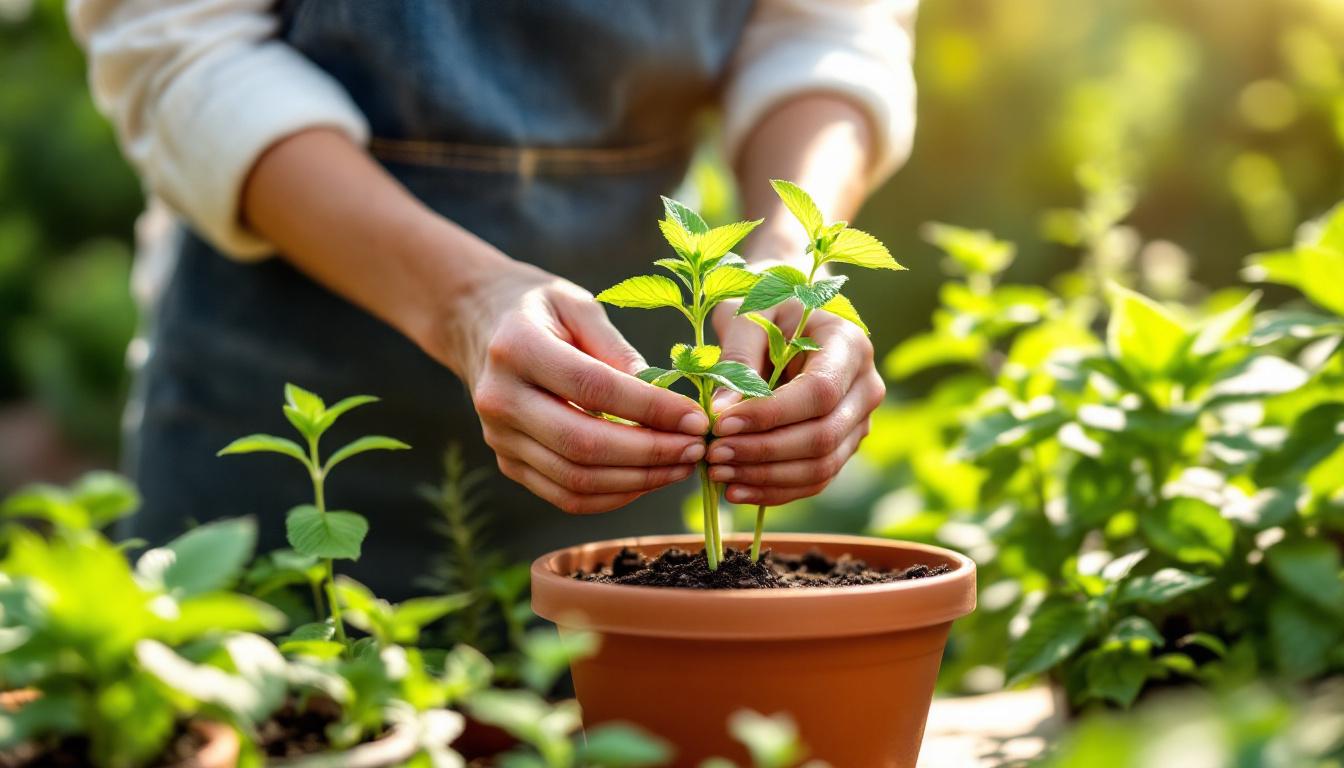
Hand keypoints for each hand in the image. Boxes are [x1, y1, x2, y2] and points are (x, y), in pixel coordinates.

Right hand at [450, 261, 708, 514]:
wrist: (480, 326)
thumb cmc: (541, 309)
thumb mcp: (579, 305)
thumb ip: (617, 348)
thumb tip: (662, 395)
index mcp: (516, 347)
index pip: (592, 388)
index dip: (650, 408)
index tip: (694, 417)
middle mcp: (500, 399)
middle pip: (582, 444)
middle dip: (649, 453)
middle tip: (696, 448)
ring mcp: (499, 439)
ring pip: (575, 479)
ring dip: (638, 480)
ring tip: (681, 465)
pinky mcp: (509, 464)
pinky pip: (566, 496)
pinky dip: (614, 496)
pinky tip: (649, 478)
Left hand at [706, 301, 884, 505]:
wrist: (788, 320)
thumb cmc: (768, 310)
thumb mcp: (749, 316)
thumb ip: (736, 358)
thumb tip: (721, 412)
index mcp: (849, 345)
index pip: (819, 392)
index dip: (770, 414)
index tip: (721, 424)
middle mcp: (865, 387)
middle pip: (822, 436)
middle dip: (763, 451)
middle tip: (712, 453)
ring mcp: (858, 423)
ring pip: (820, 466)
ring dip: (765, 476)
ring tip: (717, 473)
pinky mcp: (842, 448)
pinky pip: (814, 481)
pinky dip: (774, 491)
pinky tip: (735, 490)